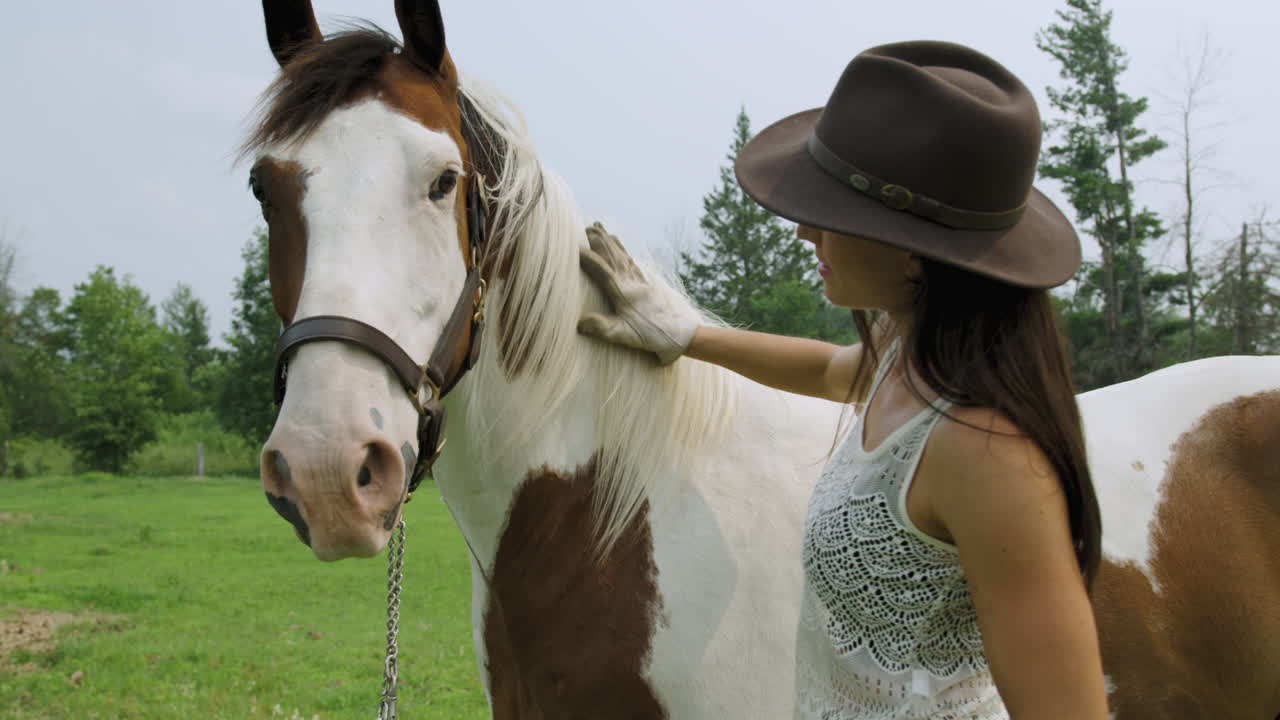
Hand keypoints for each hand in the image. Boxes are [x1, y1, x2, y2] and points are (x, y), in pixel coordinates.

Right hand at [578, 222, 698, 364]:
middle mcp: (631, 278)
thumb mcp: (626, 336)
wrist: (683, 330)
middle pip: (610, 253)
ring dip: (606, 238)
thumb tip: (579, 323)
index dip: (587, 258)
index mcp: (623, 291)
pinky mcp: (647, 276)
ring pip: (619, 250)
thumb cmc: (653, 334)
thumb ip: (603, 328)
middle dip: (595, 239)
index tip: (573, 248)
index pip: (601, 269)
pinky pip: (628, 254)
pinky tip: (615, 239)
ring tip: (594, 226)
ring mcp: (640, 275)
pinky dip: (618, 244)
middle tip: (579, 228)